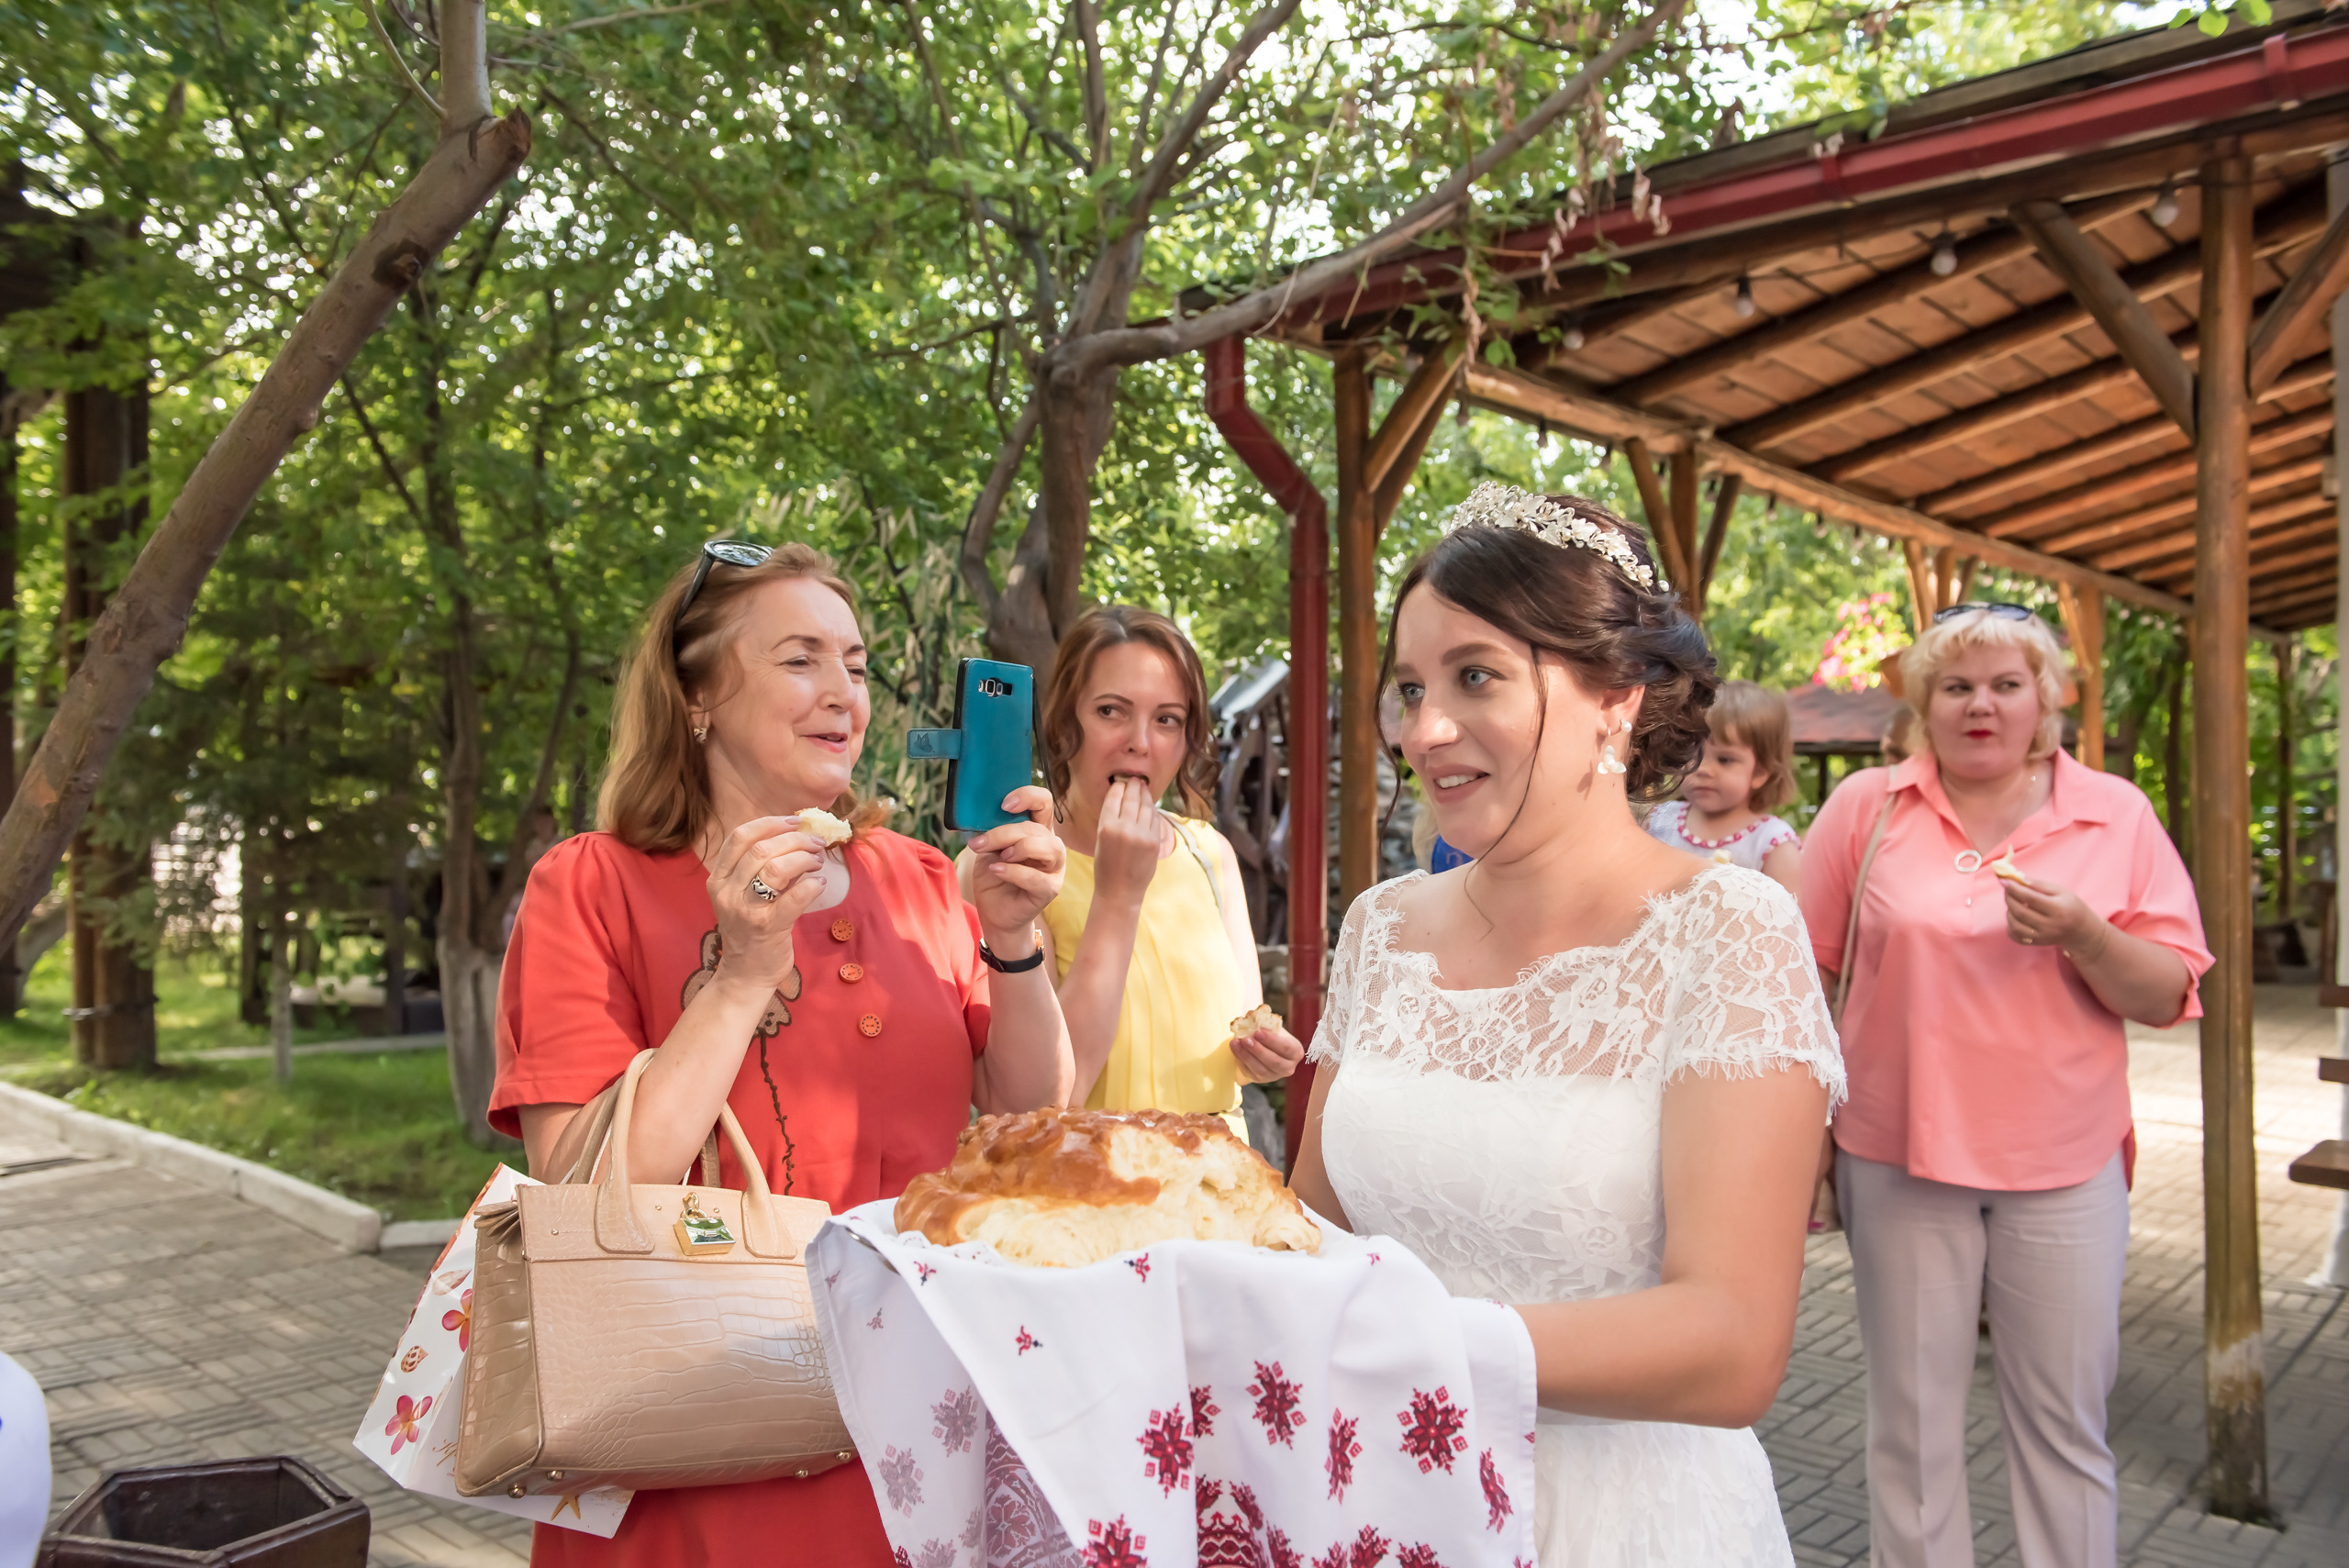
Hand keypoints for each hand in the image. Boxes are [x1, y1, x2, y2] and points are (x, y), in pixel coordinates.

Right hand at [706, 816, 827, 996]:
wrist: (745, 974)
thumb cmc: (750, 928)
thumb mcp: (743, 894)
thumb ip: (761, 866)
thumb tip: (797, 835)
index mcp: (718, 878)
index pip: (739, 836)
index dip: (770, 823)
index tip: (795, 821)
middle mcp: (727, 891)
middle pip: (762, 848)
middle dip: (796, 839)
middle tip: (817, 843)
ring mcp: (746, 910)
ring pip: (777, 868)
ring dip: (805, 858)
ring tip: (818, 862)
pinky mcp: (768, 927)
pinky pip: (795, 897)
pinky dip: (813, 885)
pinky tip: (820, 883)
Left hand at [967, 785, 1066, 944]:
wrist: (994, 911)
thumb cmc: (995, 875)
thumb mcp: (989, 848)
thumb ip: (993, 832)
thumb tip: (983, 817)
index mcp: (1037, 829)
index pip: (1044, 802)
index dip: (1028, 797)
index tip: (1004, 804)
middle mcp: (1051, 845)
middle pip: (1037, 828)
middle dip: (1005, 833)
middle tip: (980, 844)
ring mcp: (1054, 868)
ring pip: (1048, 848)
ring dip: (1019, 848)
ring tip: (999, 857)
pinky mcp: (1050, 889)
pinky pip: (1037, 878)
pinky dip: (1014, 872)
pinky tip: (997, 870)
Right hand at [1091, 776, 1164, 909]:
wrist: (1120, 891)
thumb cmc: (1106, 866)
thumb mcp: (1100, 839)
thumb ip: (1110, 819)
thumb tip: (1122, 797)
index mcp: (1106, 827)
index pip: (1114, 797)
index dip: (1119, 787)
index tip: (1121, 782)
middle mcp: (1125, 828)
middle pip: (1131, 798)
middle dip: (1133, 786)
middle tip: (1135, 779)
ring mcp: (1142, 834)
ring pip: (1146, 806)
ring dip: (1145, 794)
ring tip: (1143, 788)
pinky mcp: (1155, 841)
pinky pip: (1155, 819)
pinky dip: (1152, 809)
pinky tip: (1150, 805)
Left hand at [1230, 1023, 1304, 1084]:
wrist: (1267, 1047)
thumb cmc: (1272, 1035)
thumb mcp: (1273, 1027)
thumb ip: (1264, 1022)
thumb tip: (1250, 1016)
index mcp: (1295, 1052)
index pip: (1285, 1047)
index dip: (1271, 1040)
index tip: (1258, 1031)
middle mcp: (1288, 1067)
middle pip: (1273, 1061)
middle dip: (1258, 1050)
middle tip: (1246, 1039)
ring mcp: (1274, 1075)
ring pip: (1261, 1069)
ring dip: (1246, 1056)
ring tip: (1236, 1042)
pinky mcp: (1261, 1080)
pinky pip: (1250, 1072)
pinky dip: (1241, 1060)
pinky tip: (1235, 1049)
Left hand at [2000, 873, 2108, 960]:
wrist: (2080, 930)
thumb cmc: (2070, 906)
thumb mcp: (2060, 891)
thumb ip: (2038, 885)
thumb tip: (2017, 879)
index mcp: (2058, 910)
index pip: (2031, 899)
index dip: (2015, 889)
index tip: (2004, 881)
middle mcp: (2050, 926)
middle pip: (2020, 912)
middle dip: (2009, 898)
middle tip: (2007, 889)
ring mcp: (2042, 937)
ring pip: (2014, 925)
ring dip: (2009, 911)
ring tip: (2014, 903)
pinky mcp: (2036, 943)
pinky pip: (2015, 936)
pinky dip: (2010, 925)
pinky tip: (2015, 916)